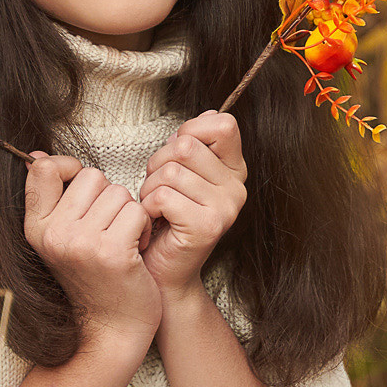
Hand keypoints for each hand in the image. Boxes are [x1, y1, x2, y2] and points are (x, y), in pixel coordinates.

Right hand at [23, 154, 161, 349]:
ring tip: (124, 241)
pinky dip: (145, 228)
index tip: (86, 191)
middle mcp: (53, 234)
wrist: (111, 329)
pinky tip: (137, 250)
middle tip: (110, 228)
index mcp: (35, 228)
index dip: (70, 167)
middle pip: (91, 176)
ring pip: (119, 193)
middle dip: (109, 196)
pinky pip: (137, 212)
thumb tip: (37, 157)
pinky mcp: (111, 253)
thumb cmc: (94, 278)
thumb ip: (51, 200)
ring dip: (130, 213)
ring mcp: (80, 244)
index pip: (43, 169)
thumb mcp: (61, 239)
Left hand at [138, 111, 246, 300]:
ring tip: (155, 208)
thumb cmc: (166, 220)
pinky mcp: (208, 226)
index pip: (223, 124)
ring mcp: (226, 208)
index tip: (176, 156)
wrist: (163, 273)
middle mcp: (237, 188)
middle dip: (158, 163)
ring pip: (170, 171)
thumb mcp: (182, 175)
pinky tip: (155, 220)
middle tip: (158, 189)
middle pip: (187, 145)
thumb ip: (195, 145)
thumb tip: (209, 114)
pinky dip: (149, 206)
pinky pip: (164, 196)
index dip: (191, 130)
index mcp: (235, 170)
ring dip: (150, 188)